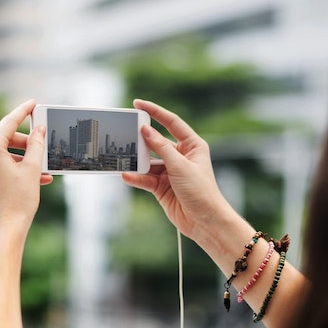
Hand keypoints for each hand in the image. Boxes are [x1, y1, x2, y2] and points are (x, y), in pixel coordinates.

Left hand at [0, 100, 52, 237]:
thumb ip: (36, 145)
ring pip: (1, 155)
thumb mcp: (31, 169)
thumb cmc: (18, 203)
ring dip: (22, 160)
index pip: (8, 122)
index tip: (33, 103)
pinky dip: (11, 169)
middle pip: (4, 140)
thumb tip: (39, 130)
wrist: (3, 232)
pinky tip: (30, 179)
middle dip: (26, 144)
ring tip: (42, 171)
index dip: (23, 111)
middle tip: (42, 146)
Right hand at [122, 99, 231, 241]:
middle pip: (156, 142)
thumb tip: (146, 131)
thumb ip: (161, 148)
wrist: (205, 222)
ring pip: (148, 162)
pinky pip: (145, 179)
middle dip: (141, 139)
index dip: (155, 112)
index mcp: (192, 146)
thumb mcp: (181, 166)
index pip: (172, 123)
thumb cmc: (202, 192)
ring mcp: (170, 172)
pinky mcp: (161, 187)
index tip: (138, 104)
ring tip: (122, 157)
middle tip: (125, 132)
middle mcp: (181, 156)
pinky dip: (136, 177)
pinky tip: (126, 175)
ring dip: (136, 162)